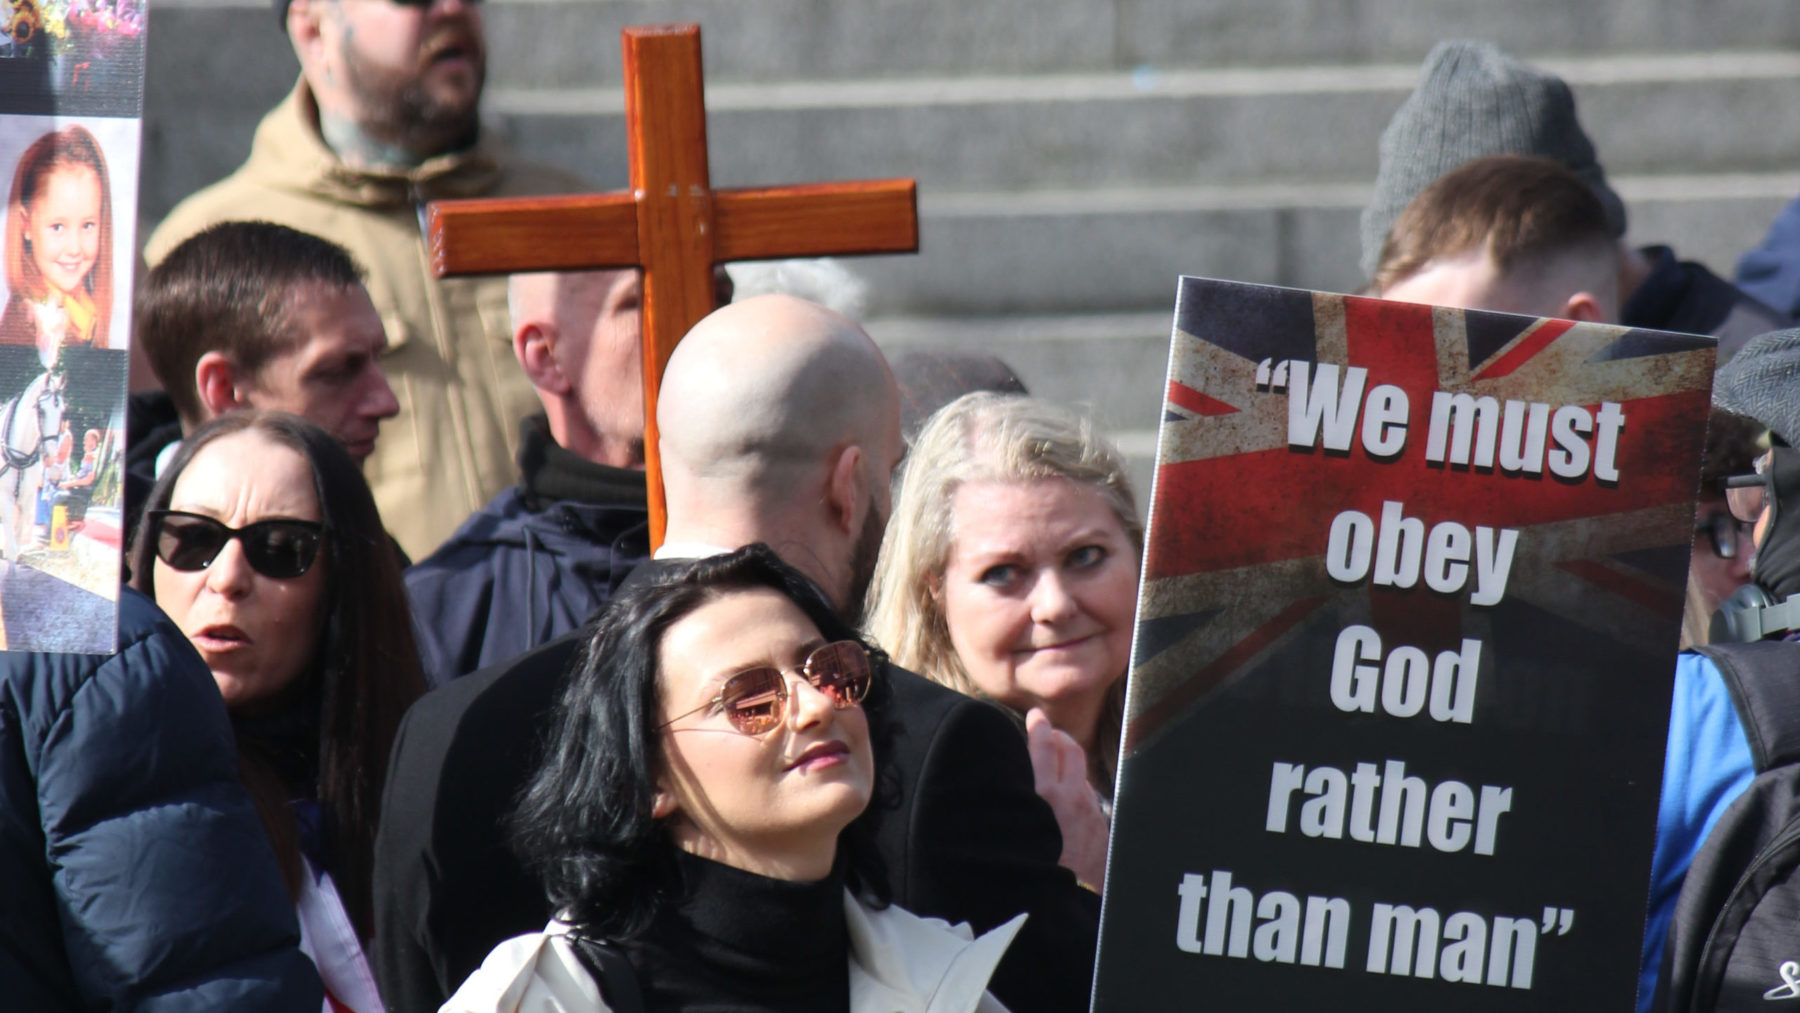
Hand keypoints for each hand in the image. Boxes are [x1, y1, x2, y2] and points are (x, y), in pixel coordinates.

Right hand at [1025, 707, 1109, 891]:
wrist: (1065, 905)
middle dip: (1060, 736)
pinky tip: (1071, 800)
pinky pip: (1091, 800)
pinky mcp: (1100, 827)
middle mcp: (1070, 797)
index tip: (1035, 717)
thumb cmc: (1029, 873)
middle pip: (1071, 750)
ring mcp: (1089, 812)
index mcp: (1042, 795)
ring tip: (1058, 765)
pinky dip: (1080, 791)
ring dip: (1070, 765)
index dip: (1039, 726)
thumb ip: (1008, 806)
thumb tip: (997, 792)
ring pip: (1082, 775)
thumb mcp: (1008, 836)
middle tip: (1049, 732)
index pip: (1043, 745)